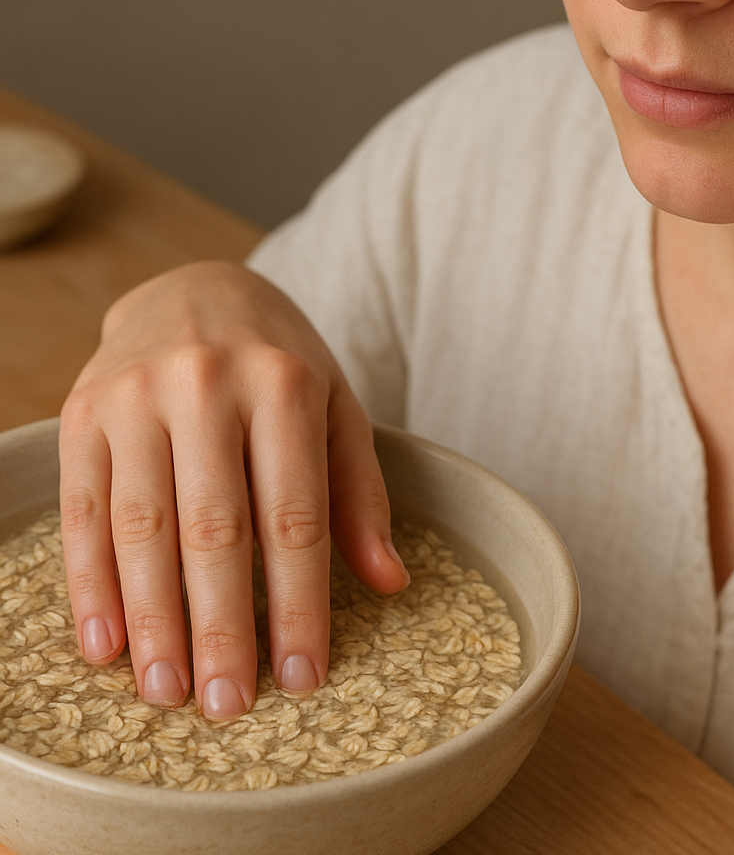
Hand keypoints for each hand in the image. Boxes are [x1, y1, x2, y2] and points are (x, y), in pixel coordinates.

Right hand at [59, 261, 407, 719]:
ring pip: (143, 527)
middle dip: (221, 627)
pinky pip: (83, 511)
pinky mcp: (82, 413)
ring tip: (167, 693)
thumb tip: (389, 582)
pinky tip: (105, 645)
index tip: (303, 677)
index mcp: (284, 385)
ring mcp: (135, 397)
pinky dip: (93, 584)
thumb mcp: (337, 409)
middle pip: (214, 529)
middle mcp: (206, 385)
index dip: (299, 604)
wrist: (194, 288)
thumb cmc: (282, 362)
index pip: (295, 516)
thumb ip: (359, 493)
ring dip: (153, 621)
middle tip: (227, 706)